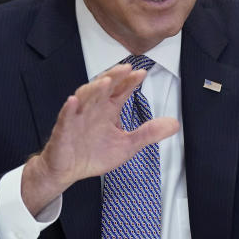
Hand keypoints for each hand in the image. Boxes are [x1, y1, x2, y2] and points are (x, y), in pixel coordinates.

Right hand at [21, 63, 179, 215]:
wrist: (69, 170)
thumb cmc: (94, 154)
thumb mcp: (127, 144)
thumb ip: (149, 133)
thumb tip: (174, 124)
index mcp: (108, 110)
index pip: (120, 91)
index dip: (130, 82)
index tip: (141, 73)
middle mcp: (93, 109)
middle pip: (103, 88)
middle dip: (114, 78)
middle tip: (125, 69)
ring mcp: (77, 118)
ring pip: (85, 98)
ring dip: (94, 89)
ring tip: (105, 82)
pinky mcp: (63, 130)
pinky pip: (65, 117)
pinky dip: (69, 109)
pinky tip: (73, 102)